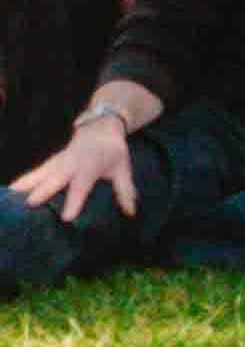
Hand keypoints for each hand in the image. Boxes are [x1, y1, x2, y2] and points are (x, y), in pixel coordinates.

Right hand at [11, 107, 136, 220]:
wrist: (100, 128)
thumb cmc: (112, 152)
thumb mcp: (123, 169)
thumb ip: (125, 191)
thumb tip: (131, 212)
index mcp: (90, 167)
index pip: (81, 187)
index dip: (74, 202)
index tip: (66, 217)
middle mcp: (70, 164)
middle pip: (54, 179)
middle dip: (42, 191)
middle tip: (29, 205)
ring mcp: (58, 162)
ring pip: (40, 174)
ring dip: (25, 185)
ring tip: (11, 198)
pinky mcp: (51, 162)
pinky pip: (35, 172)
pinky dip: (23, 181)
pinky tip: (10, 191)